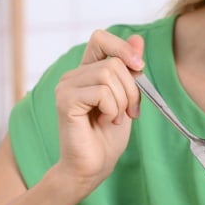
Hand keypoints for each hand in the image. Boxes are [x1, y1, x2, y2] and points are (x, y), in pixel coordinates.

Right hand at [50, 30, 143, 191]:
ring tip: (115, 118)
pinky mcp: (65, 101)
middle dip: (132, 88)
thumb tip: (138, 39)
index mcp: (87, 71)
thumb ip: (130, 69)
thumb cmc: (108, 136)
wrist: (94, 166)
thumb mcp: (127, 97)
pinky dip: (112, 109)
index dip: (122, 47)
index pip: (101, 38)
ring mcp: (66, 87)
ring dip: (122, 101)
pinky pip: (101, 92)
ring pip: (108, 74)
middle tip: (129, 112)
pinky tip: (105, 121)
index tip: (139, 66)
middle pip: (114, 61)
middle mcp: (73, 75)